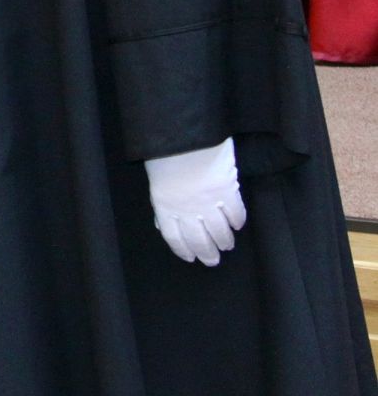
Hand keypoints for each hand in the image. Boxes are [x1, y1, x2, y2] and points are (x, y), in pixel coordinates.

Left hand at [144, 137, 245, 265]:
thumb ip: (163, 203)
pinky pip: (235, 213)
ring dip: (224, 241)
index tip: (191, 258)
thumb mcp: (157, 182)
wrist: (183, 135)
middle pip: (199, 240)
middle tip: (213, 260)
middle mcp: (187, 209)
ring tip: (227, 245)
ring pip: (220, 231)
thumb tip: (162, 223)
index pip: (174, 237)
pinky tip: (237, 224)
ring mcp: (208, 202)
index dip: (183, 250)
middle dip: (207, 253)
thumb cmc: (164, 155)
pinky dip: (237, 221)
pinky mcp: (227, 191)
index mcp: (165, 206)